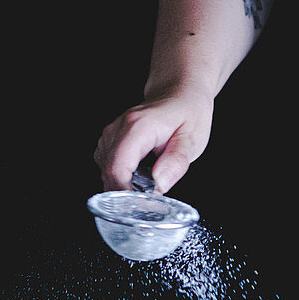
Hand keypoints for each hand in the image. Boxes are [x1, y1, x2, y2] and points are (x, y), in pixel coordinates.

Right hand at [94, 86, 213, 193]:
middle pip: (108, 173)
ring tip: (144, 188)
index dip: (124, 192)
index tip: (139, 206)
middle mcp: (118, 129)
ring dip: (122, 186)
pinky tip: (136, 178)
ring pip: (105, 173)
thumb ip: (176, 162)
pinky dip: (119, 179)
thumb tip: (159, 184)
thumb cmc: (187, 113)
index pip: (117, 168)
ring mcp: (111, 134)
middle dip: (125, 194)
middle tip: (147, 203)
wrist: (179, 93)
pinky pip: (107, 168)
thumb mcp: (193, 139)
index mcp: (138, 127)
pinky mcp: (109, 141)